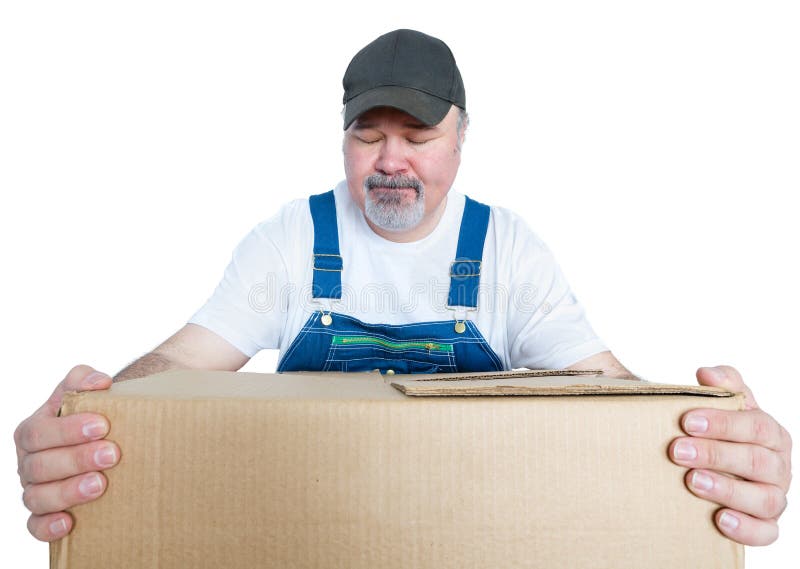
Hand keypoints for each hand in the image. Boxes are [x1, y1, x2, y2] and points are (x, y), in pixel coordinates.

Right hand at [14, 365, 119, 540]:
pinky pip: (36, 526)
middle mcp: (29, 462)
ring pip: (37, 497)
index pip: (40, 431)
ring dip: (68, 492)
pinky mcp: (44, 514)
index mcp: (34, 430)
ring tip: (100, 485)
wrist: (106, 438)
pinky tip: (69, 522)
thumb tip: (99, 382)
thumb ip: (84, 379)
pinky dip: (48, 527)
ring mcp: (35, 489)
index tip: (102, 425)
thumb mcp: (86, 392)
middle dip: (77, 459)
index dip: (68, 430)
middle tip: (112, 454)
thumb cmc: (94, 414)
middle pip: (40, 465)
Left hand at [668, 365, 791, 544]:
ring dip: (728, 489)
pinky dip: (746, 528)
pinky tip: (719, 519)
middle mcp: (778, 465)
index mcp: (770, 433)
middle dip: (716, 454)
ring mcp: (773, 496)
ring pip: (765, 498)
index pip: (756, 426)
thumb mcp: (721, 403)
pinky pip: (766, 532)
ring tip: (692, 481)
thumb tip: (706, 374)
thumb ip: (722, 383)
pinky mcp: (765, 524)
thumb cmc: (715, 431)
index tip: (686, 421)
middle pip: (758, 461)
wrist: (706, 463)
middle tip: (677, 451)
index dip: (723, 423)